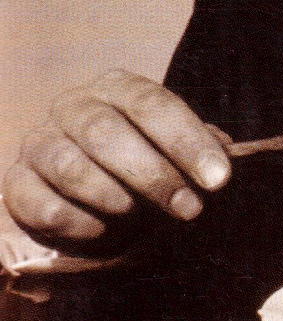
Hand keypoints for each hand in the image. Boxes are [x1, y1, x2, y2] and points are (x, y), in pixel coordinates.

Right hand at [3, 70, 231, 251]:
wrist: (86, 199)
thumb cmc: (141, 167)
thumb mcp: (174, 152)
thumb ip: (200, 150)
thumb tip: (223, 157)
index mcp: (118, 89)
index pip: (151, 103)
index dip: (187, 141)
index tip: (219, 179)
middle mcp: (74, 106)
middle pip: (107, 132)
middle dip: (153, 174)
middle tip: (188, 209)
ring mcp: (40, 142)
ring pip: (70, 166)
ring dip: (112, 196)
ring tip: (137, 217)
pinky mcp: (18, 183)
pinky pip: (42, 204)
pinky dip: (76, 221)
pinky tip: (101, 230)